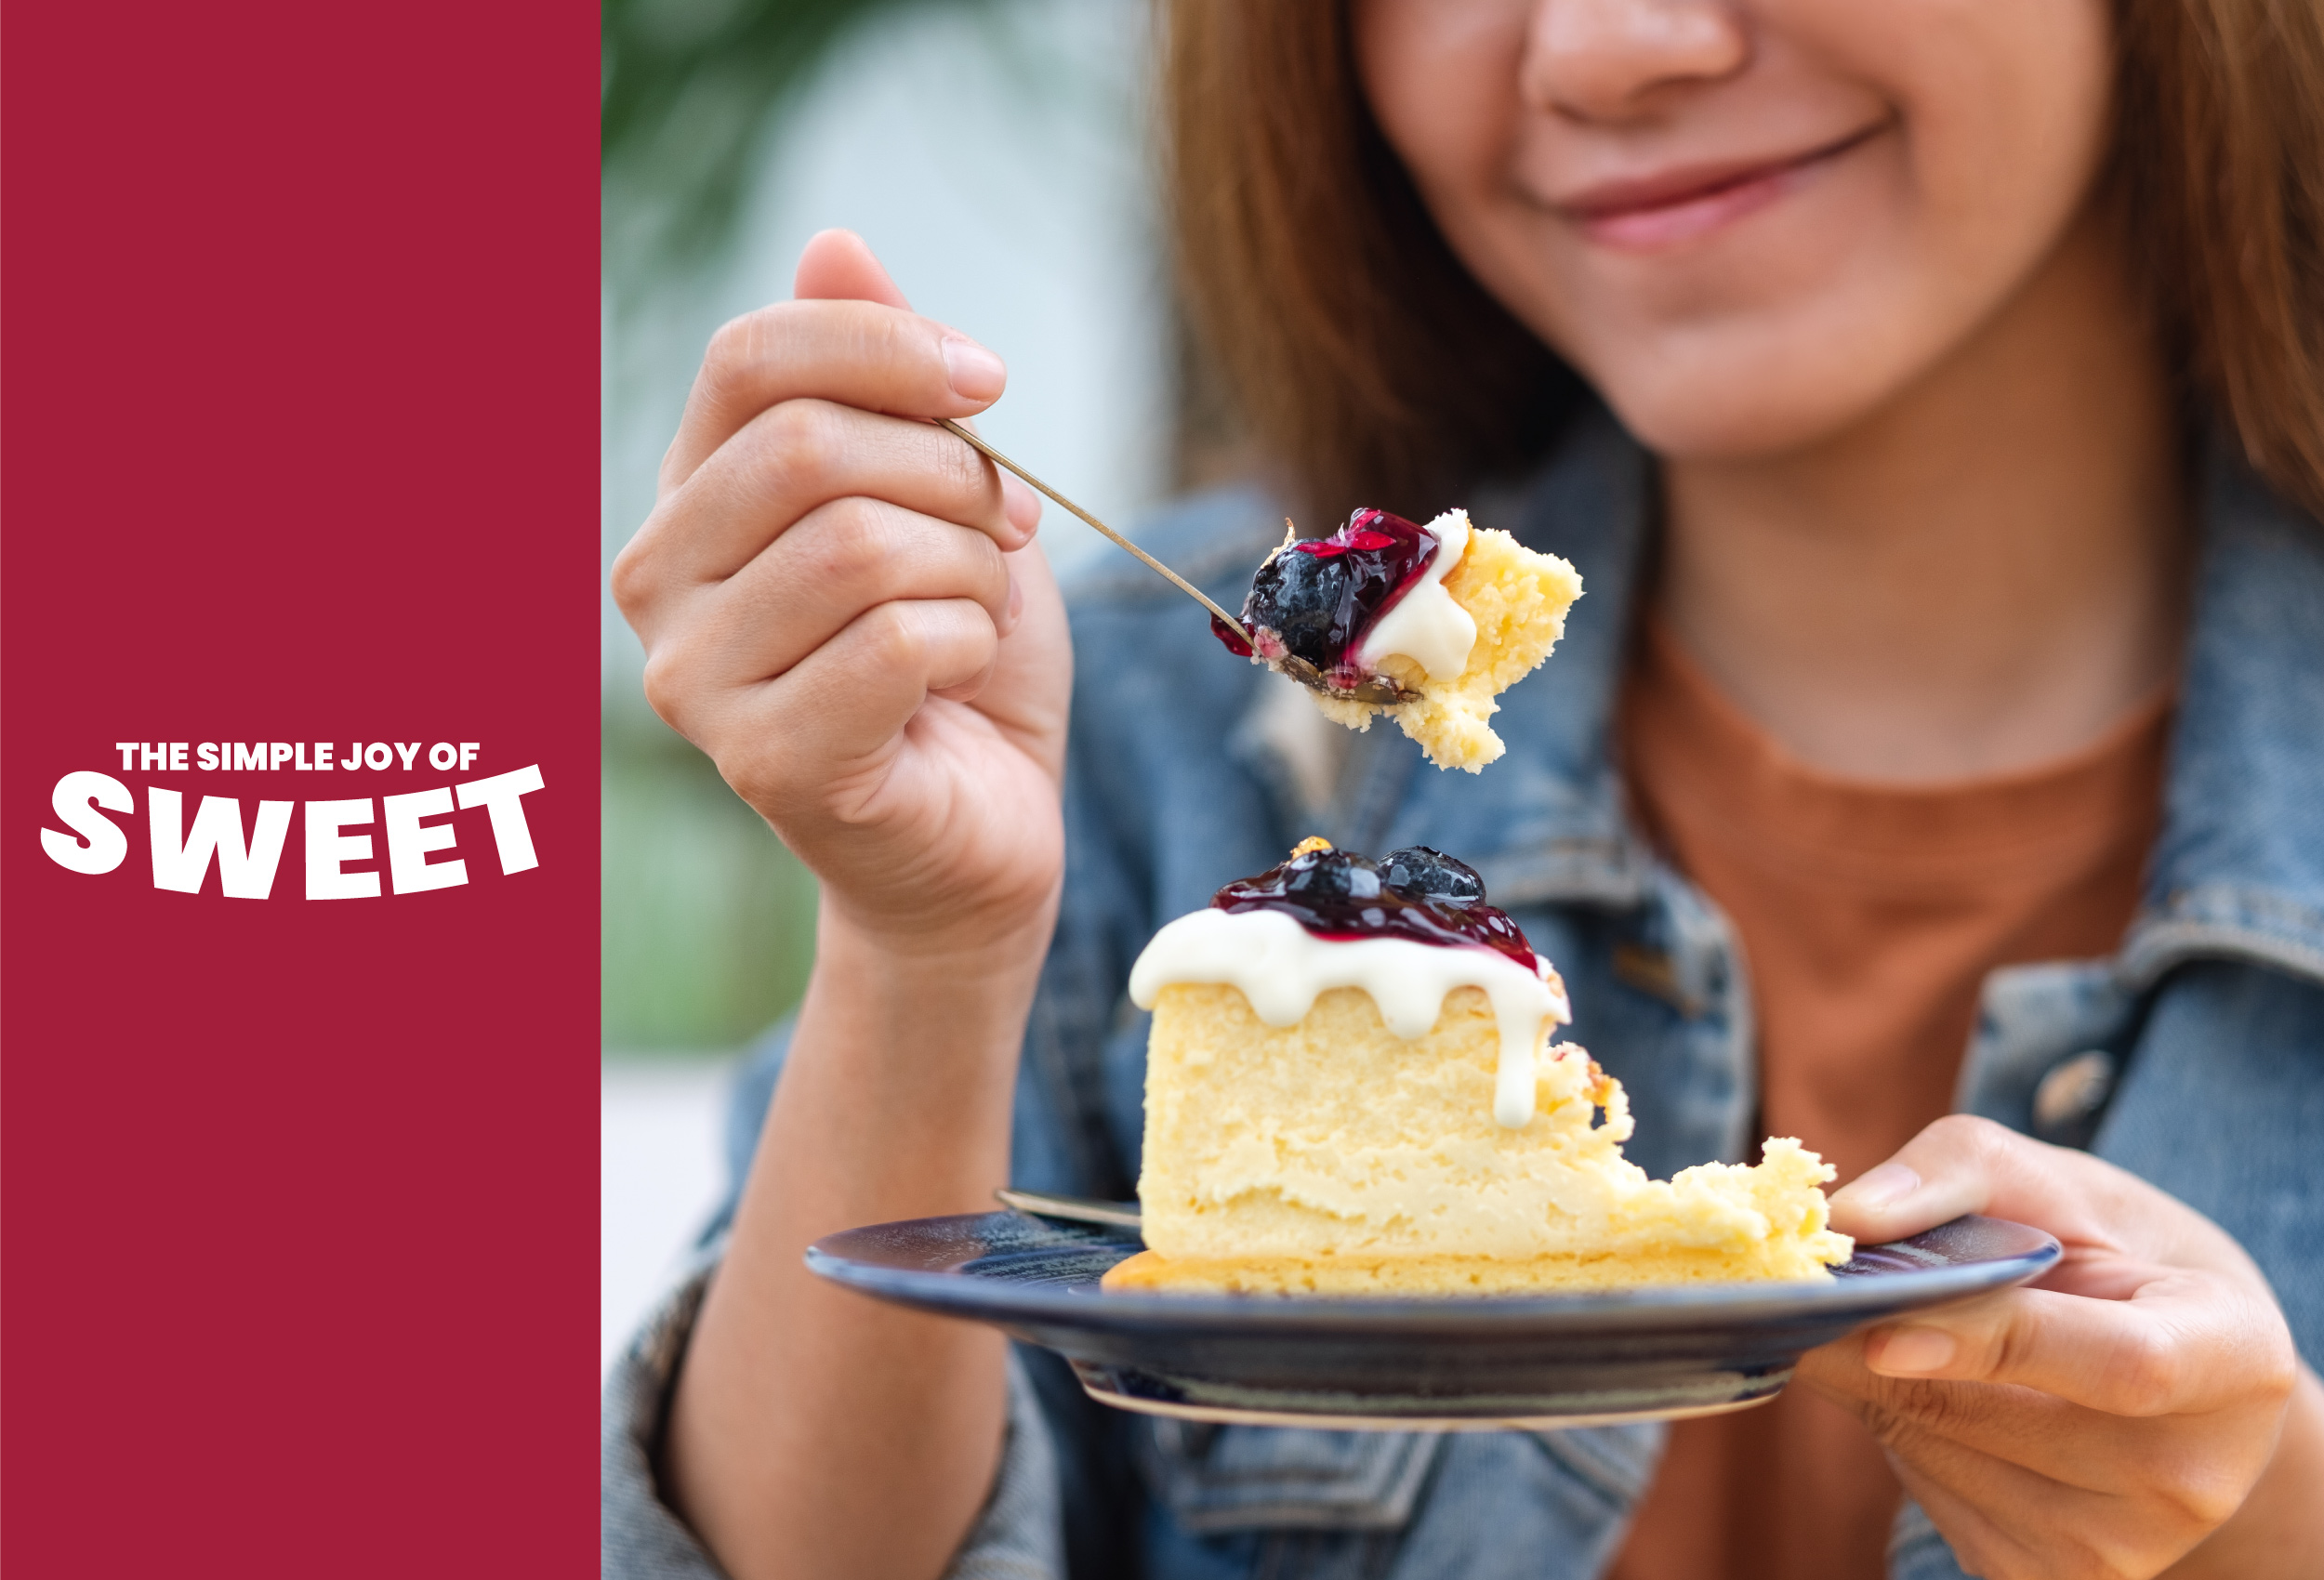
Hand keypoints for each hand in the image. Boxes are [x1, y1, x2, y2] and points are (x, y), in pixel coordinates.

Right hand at [612, 229, 1071, 954]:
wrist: (984, 834)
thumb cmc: (959, 664)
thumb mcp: (942, 497)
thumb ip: (883, 380)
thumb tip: (833, 243)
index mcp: (691, 493)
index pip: (753, 358)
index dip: (889, 349)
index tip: (989, 382)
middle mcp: (658, 580)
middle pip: (810, 447)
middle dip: (952, 476)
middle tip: (1005, 533)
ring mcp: (694, 679)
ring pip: (861, 546)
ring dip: (969, 573)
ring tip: (978, 616)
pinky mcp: (762, 762)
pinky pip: (899, 644)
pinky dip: (972, 647)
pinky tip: (962, 687)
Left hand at [1797, 1114, 2320, 1579]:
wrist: (2165, 1365)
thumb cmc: (2104, 1253)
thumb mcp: (2053, 1181)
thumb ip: (1953, 1174)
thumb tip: (1850, 1218)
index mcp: (2230, 1357)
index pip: (2120, 1366)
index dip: (1996, 1346)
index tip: (1885, 1328)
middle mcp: (2191, 1473)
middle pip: (1993, 1417)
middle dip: (1876, 1348)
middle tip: (1806, 1294)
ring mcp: (2123, 1543)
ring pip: (1936, 1454)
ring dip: (1873, 1381)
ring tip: (1897, 1325)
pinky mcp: (2052, 1574)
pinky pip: (1928, 1495)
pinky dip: (1894, 1428)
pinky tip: (1927, 1386)